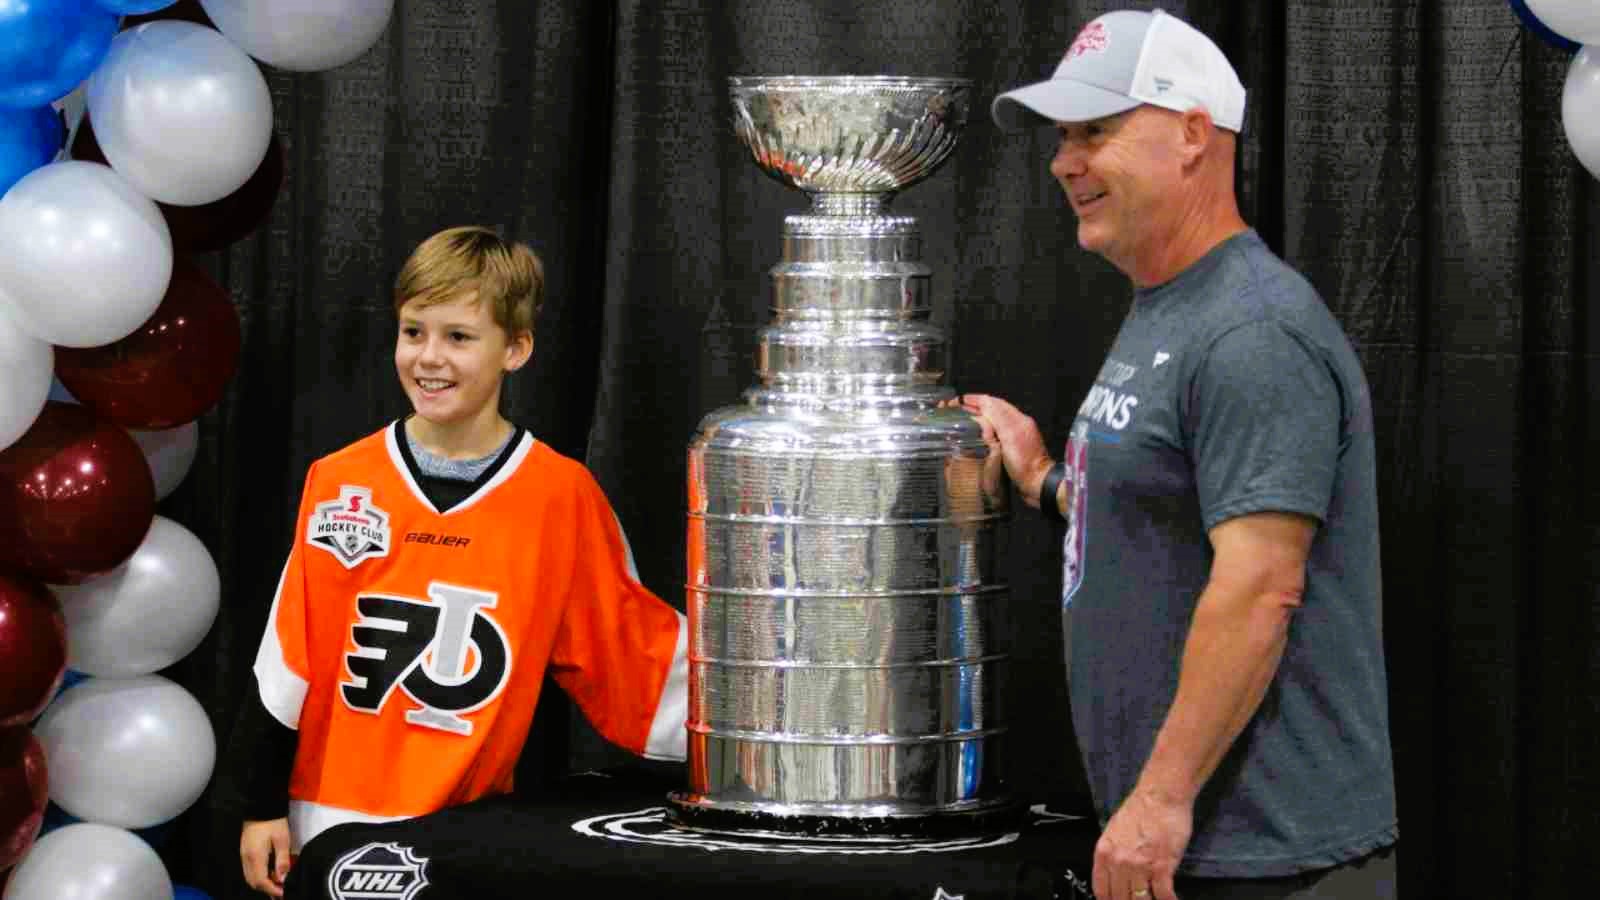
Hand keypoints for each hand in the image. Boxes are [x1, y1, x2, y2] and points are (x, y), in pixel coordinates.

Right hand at [240, 817, 292, 896]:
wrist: (261, 807)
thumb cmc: (272, 821)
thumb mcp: (282, 840)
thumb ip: (282, 860)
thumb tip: (283, 877)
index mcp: (255, 856)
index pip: (261, 881)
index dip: (273, 890)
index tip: (283, 893)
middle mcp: (246, 858)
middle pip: (254, 882)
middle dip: (267, 889)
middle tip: (281, 890)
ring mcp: (244, 855)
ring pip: (251, 877)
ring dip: (263, 883)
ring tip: (278, 884)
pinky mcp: (245, 851)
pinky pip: (250, 870)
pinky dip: (260, 875)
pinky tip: (270, 873)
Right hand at [957, 394, 1053, 508]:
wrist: (1037, 483)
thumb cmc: (1024, 462)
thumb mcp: (1010, 436)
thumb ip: (998, 417)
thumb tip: (984, 402)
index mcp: (1018, 419)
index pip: (994, 403)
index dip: (977, 400)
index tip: (961, 400)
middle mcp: (1018, 424)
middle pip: (995, 410)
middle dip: (977, 406)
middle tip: (959, 408)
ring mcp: (1017, 437)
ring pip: (995, 420)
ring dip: (981, 416)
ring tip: (965, 418)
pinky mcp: (1014, 448)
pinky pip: (997, 432)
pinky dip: (986, 429)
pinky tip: (978, 434)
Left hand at [1092, 789, 1191, 899]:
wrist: (1160, 795)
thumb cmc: (1141, 809)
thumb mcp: (1114, 831)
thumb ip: (1112, 855)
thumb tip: (1114, 875)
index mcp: (1104, 853)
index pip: (1101, 891)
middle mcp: (1119, 862)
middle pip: (1120, 899)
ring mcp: (1140, 866)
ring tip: (1153, 899)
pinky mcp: (1161, 866)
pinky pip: (1163, 895)